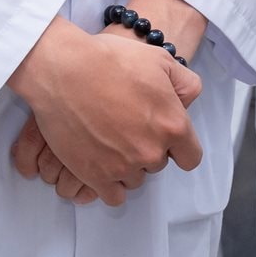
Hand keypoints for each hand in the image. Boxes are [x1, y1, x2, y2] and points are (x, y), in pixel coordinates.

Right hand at [6, 19, 200, 206]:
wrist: (64, 70)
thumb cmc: (111, 61)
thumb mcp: (162, 60)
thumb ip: (185, 84)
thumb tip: (187, 101)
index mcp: (173, 125)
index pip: (190, 157)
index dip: (180, 148)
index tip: (168, 141)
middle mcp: (151, 151)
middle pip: (158, 164)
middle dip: (148, 149)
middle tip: (129, 128)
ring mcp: (123, 166)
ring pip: (135, 179)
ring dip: (128, 166)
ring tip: (111, 141)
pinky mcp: (95, 175)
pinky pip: (113, 196)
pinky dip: (110, 184)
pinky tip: (103, 165)